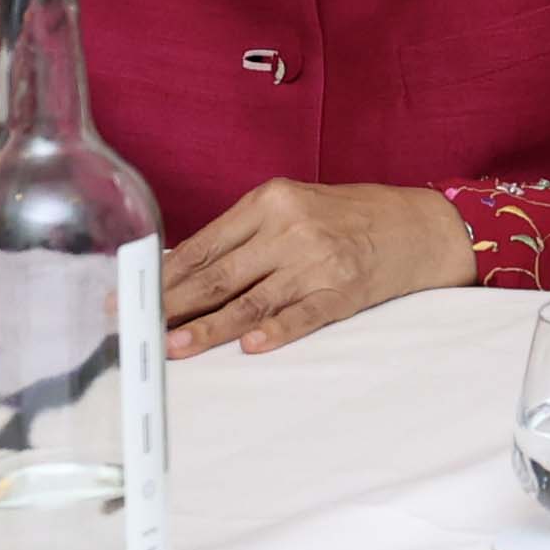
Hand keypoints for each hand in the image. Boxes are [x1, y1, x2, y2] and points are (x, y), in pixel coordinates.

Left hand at [161, 180, 473, 356]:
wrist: (421, 226)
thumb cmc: (348, 218)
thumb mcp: (293, 208)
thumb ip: (242, 236)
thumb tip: (176, 276)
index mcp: (272, 200)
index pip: (203, 246)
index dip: (161, 277)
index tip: (128, 297)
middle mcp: (293, 228)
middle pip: (219, 276)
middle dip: (171, 307)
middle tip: (136, 330)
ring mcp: (320, 260)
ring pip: (251, 301)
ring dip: (209, 329)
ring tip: (175, 348)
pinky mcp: (345, 289)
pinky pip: (304, 314)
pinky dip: (277, 331)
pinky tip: (252, 347)